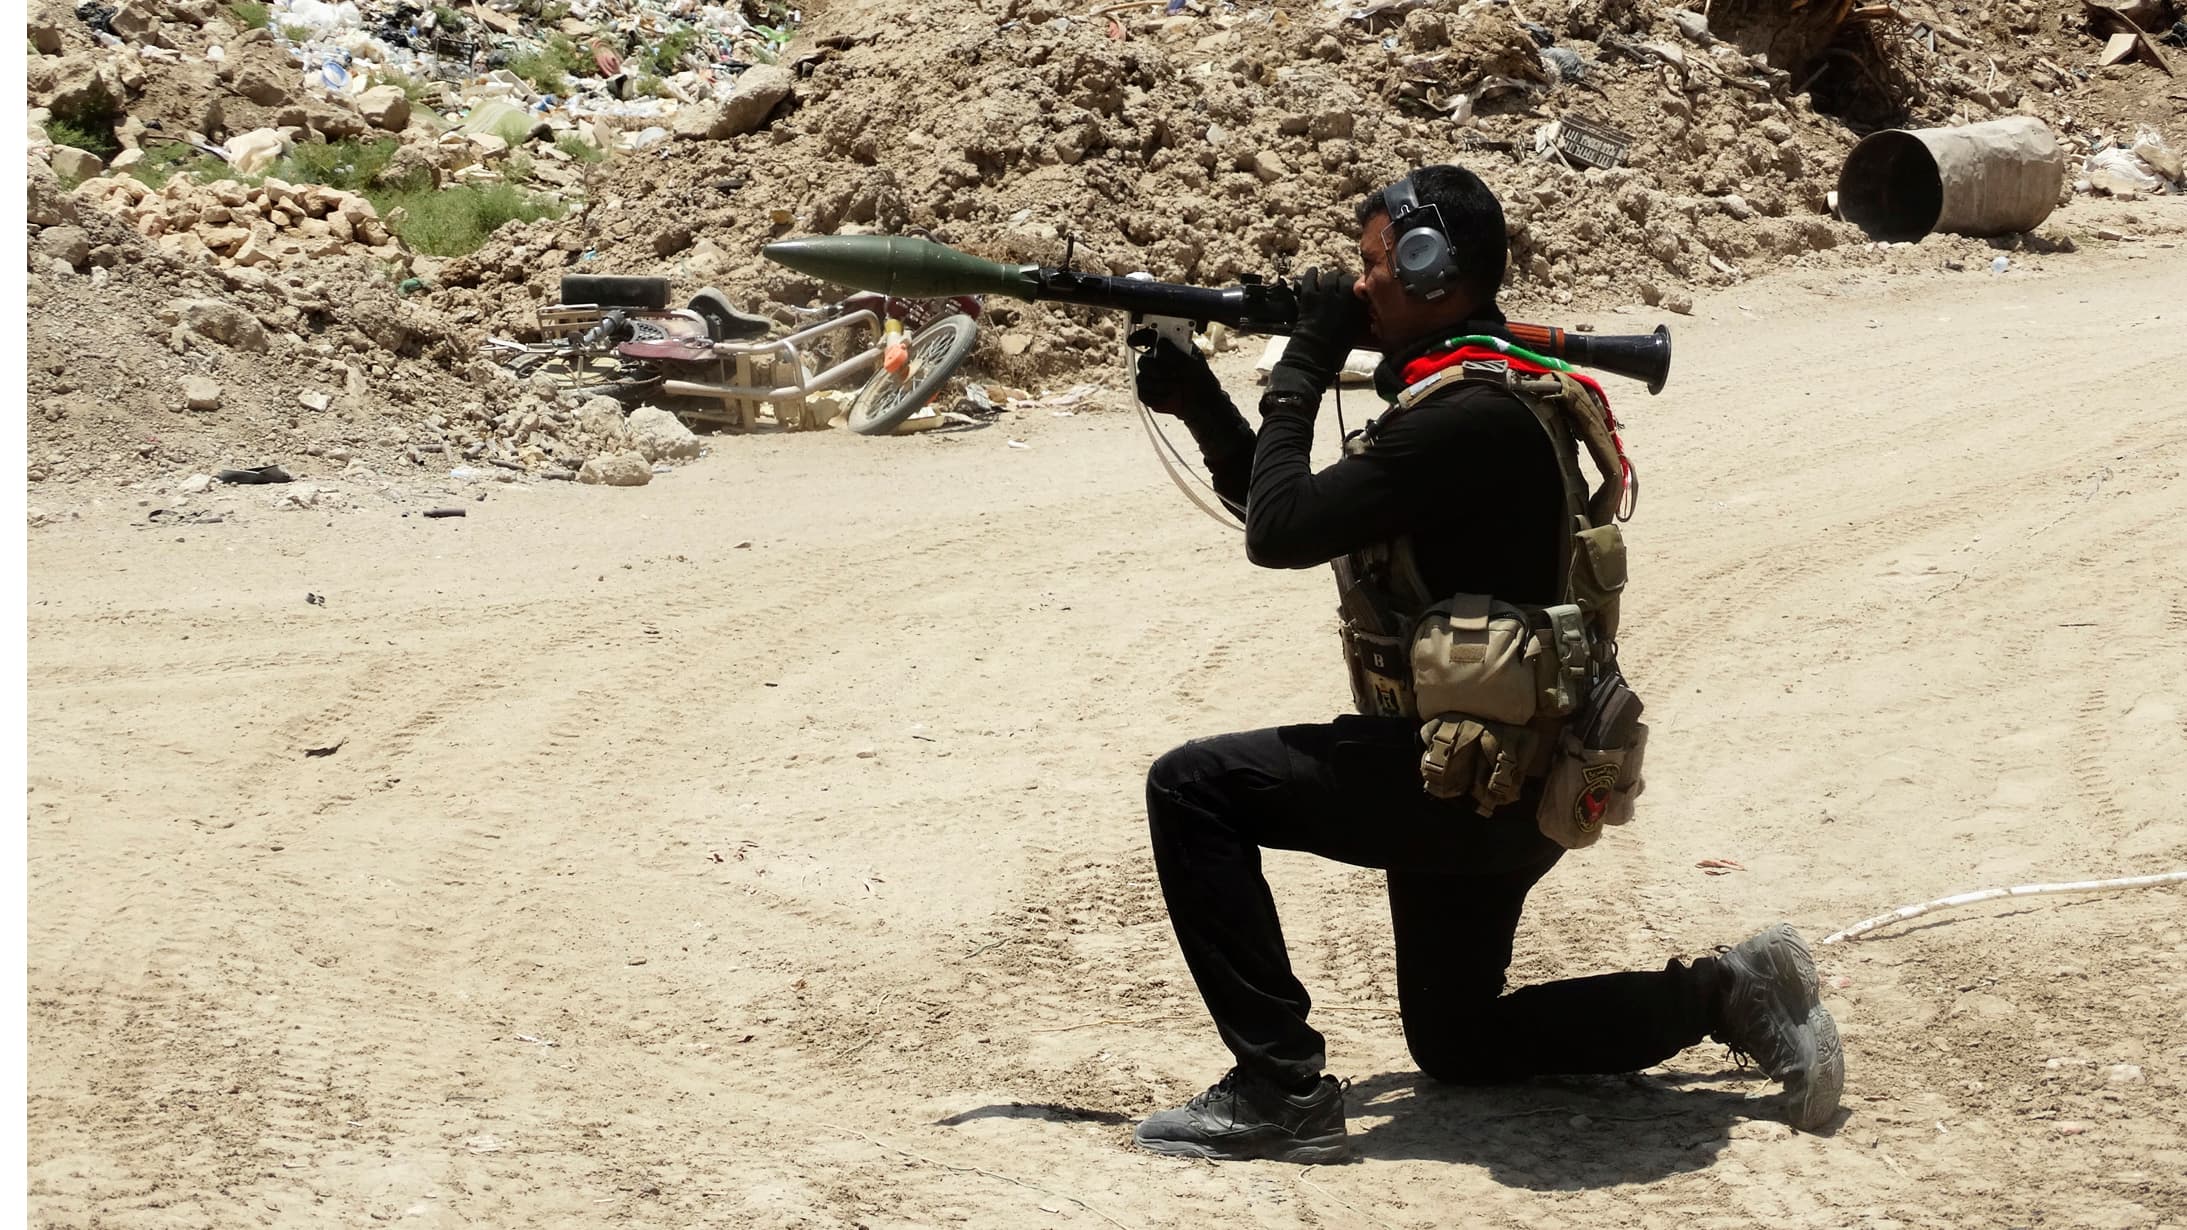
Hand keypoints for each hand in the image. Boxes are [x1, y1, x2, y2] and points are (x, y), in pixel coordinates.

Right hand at [1134, 336, 1224, 417]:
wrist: (1201, 404)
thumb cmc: (1200, 381)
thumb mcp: (1193, 365)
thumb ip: (1176, 353)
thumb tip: (1160, 343)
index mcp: (1168, 349)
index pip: (1149, 338)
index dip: (1139, 337)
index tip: (1134, 341)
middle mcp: (1156, 362)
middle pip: (1143, 362)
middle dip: (1156, 370)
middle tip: (1173, 374)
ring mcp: (1150, 377)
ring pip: (1141, 380)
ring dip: (1160, 386)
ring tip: (1176, 388)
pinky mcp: (1148, 393)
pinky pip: (1143, 394)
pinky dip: (1157, 398)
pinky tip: (1170, 398)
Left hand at [1267, 267, 1365, 403]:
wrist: (1314, 356)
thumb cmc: (1336, 348)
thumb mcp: (1355, 330)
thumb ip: (1359, 313)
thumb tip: (1361, 302)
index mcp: (1354, 304)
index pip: (1357, 283)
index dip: (1353, 285)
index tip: (1351, 289)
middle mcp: (1340, 296)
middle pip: (1343, 277)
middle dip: (1341, 280)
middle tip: (1339, 287)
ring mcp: (1323, 295)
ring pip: (1328, 276)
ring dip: (1328, 278)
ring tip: (1327, 283)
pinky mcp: (1308, 297)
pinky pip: (1309, 278)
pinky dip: (1311, 274)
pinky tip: (1313, 273)